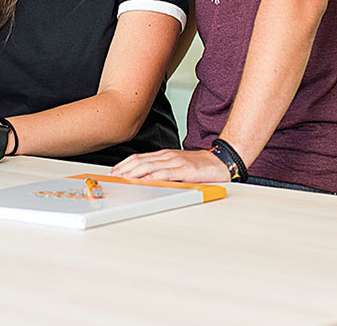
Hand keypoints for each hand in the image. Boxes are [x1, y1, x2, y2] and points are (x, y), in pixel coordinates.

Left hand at [109, 149, 229, 182]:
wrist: (221, 162)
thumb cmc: (201, 166)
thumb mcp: (179, 166)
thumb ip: (164, 171)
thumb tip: (146, 179)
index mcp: (165, 155)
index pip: (140, 157)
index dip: (126, 164)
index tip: (115, 170)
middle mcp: (168, 156)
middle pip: (141, 160)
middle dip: (125, 168)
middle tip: (114, 175)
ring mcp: (176, 162)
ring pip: (150, 166)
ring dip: (134, 172)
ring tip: (123, 178)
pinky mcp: (184, 170)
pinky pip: (165, 173)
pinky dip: (152, 177)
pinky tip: (144, 180)